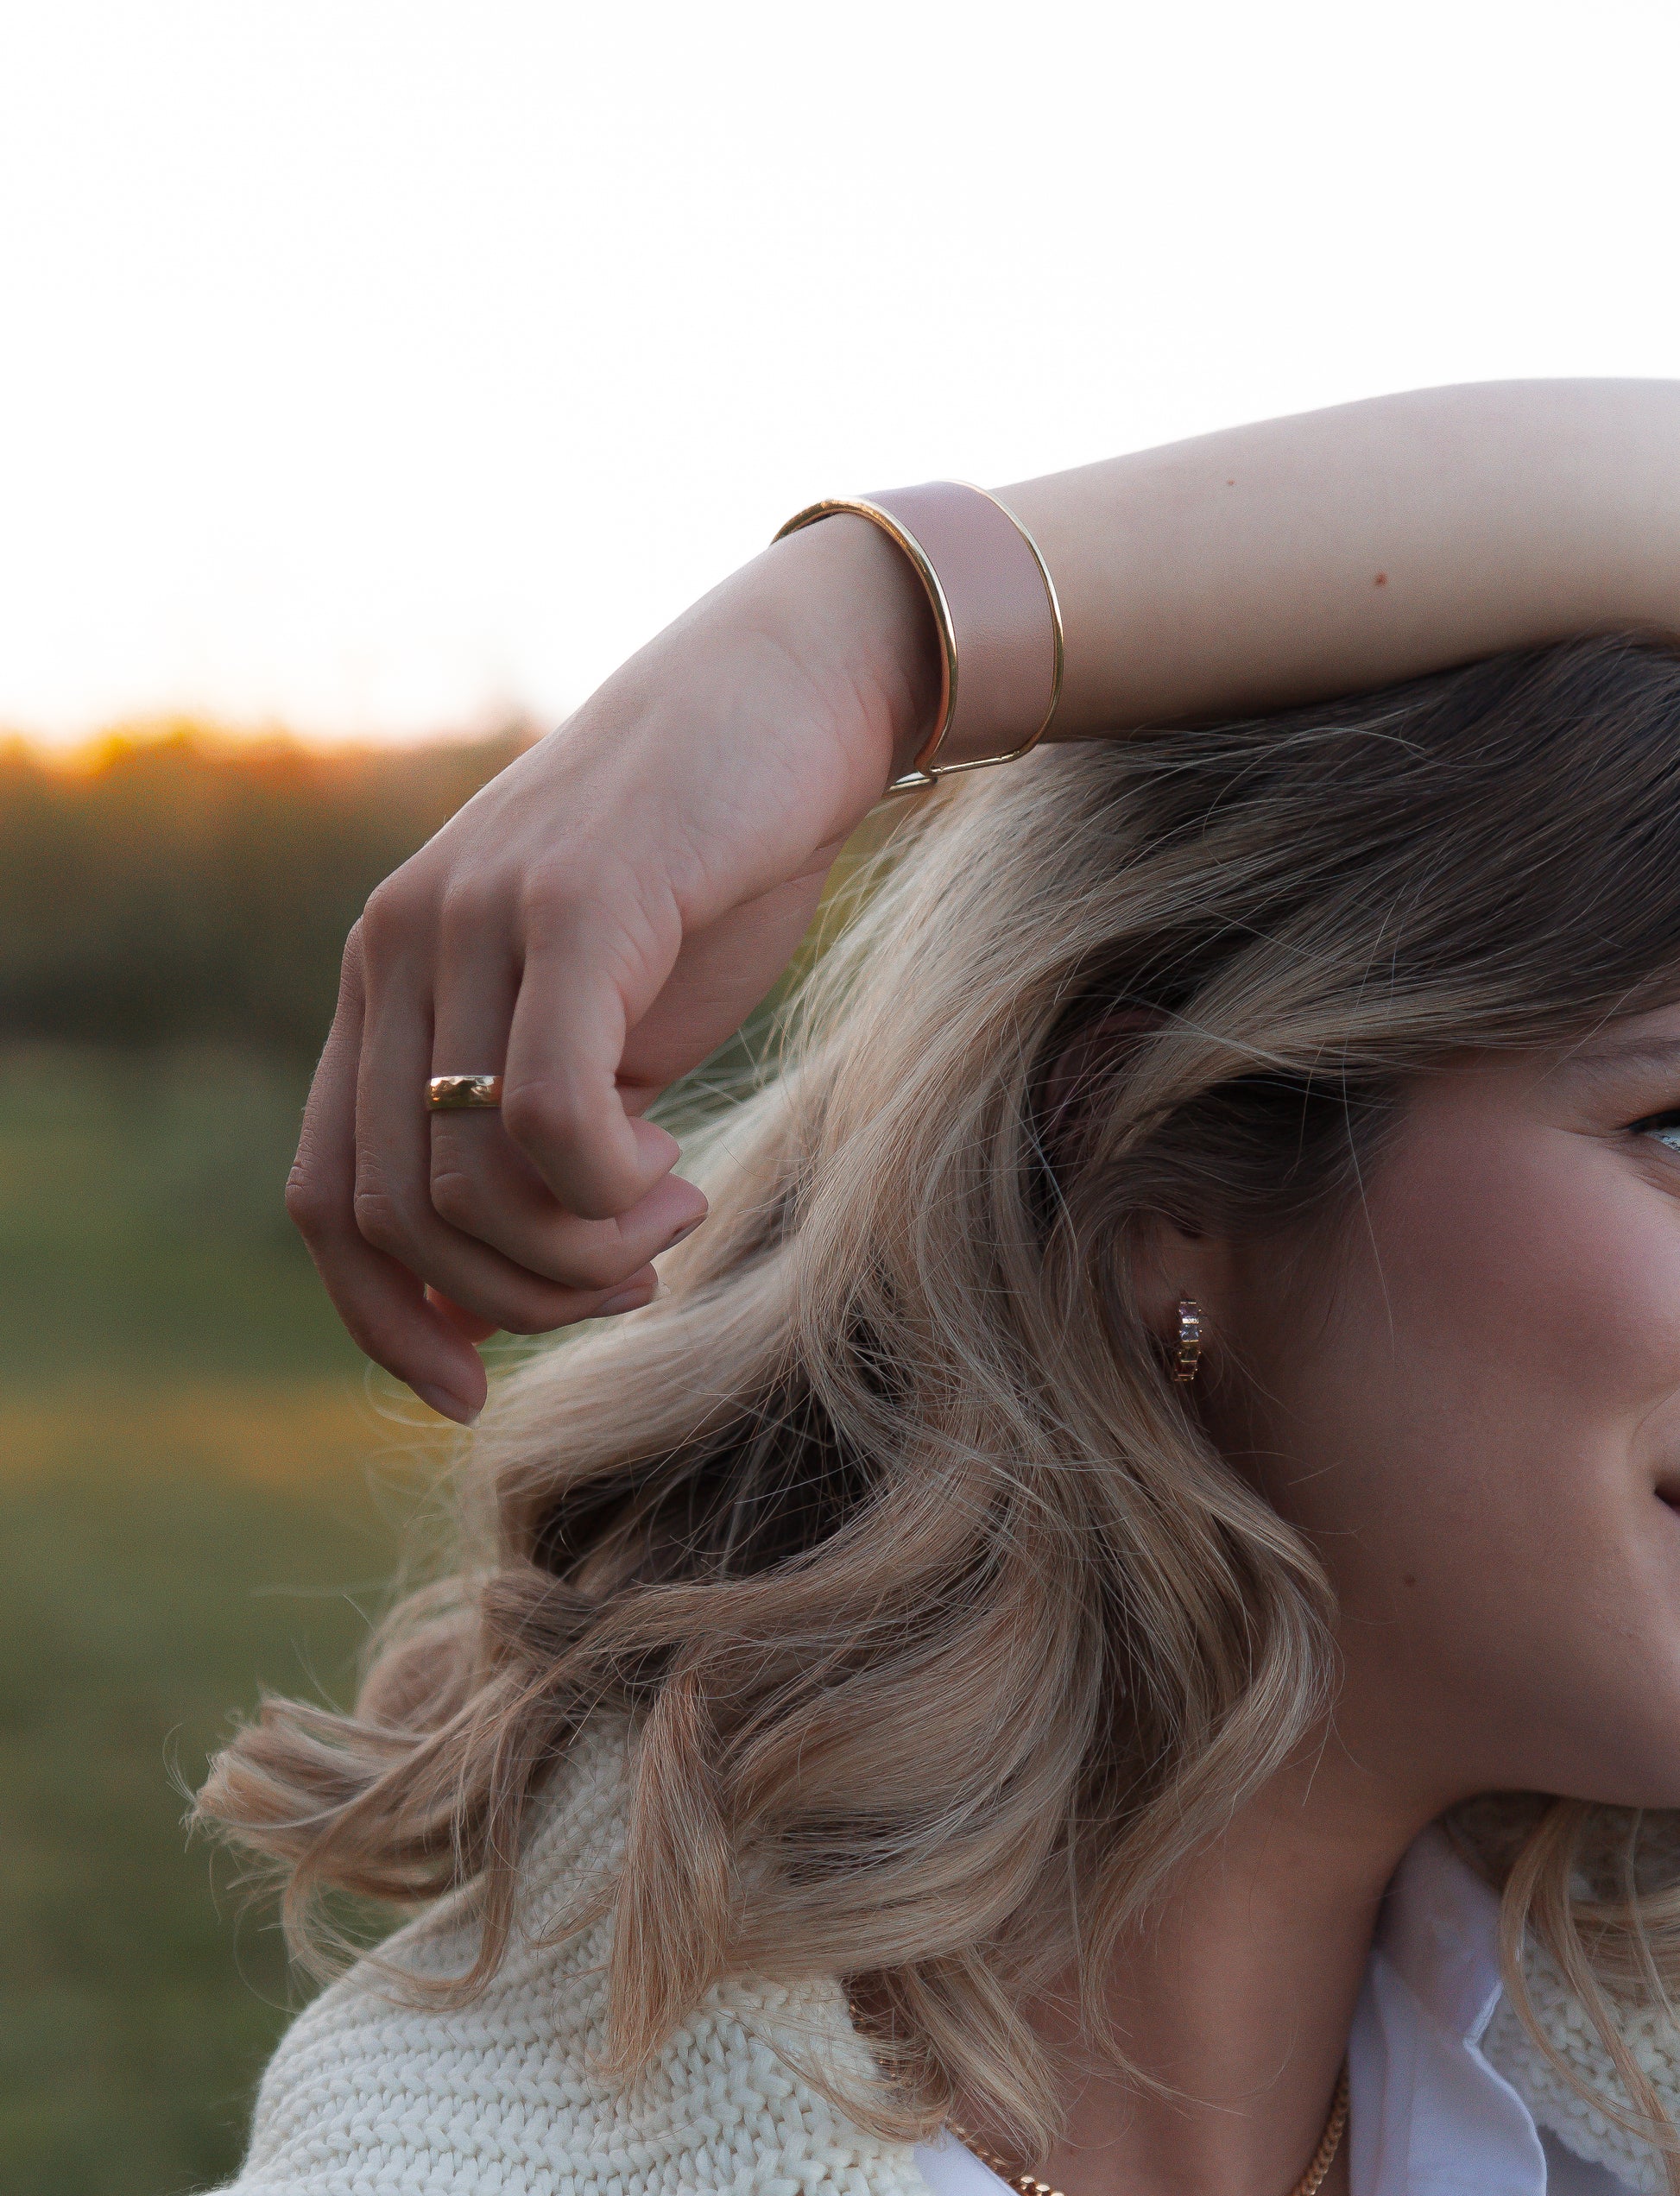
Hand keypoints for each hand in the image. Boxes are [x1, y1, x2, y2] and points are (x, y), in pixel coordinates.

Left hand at [286, 518, 937, 1420]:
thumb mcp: (600, 1019)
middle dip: (516, 1298)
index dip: (382, 1322)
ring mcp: (475, 920)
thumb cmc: (709, 868)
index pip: (327, 1195)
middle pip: (394, 1215)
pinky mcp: (571, 906)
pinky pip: (543, 1116)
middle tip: (632, 1275)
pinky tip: (671, 1167)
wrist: (797, 693)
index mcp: (392, 980)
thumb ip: (540, 1128)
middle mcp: (401, 947)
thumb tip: (516, 1285)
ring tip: (671, 1213)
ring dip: (576, 1254)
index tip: (471, 1392)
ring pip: (463, 1184)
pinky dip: (604, 1191)